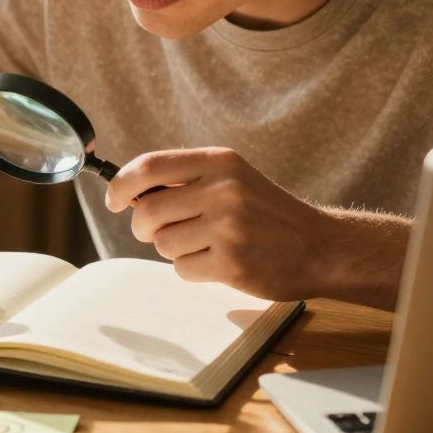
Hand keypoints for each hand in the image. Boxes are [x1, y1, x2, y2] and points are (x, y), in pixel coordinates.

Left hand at [105, 148, 333, 300]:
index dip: (121, 185)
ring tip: (206, 244)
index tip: (113, 200)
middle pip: (147, 211)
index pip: (149, 166)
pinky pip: (182, 269)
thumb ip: (185, 180)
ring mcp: (227, 227)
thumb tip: (127, 191)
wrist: (319, 247)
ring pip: (162, 244)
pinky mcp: (231, 263)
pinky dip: (192, 270)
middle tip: (161, 231)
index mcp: (219, 161)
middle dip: (144, 227)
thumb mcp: (232, 177)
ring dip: (174, 250)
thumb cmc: (266, 213)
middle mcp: (223, 189)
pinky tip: (219, 262)